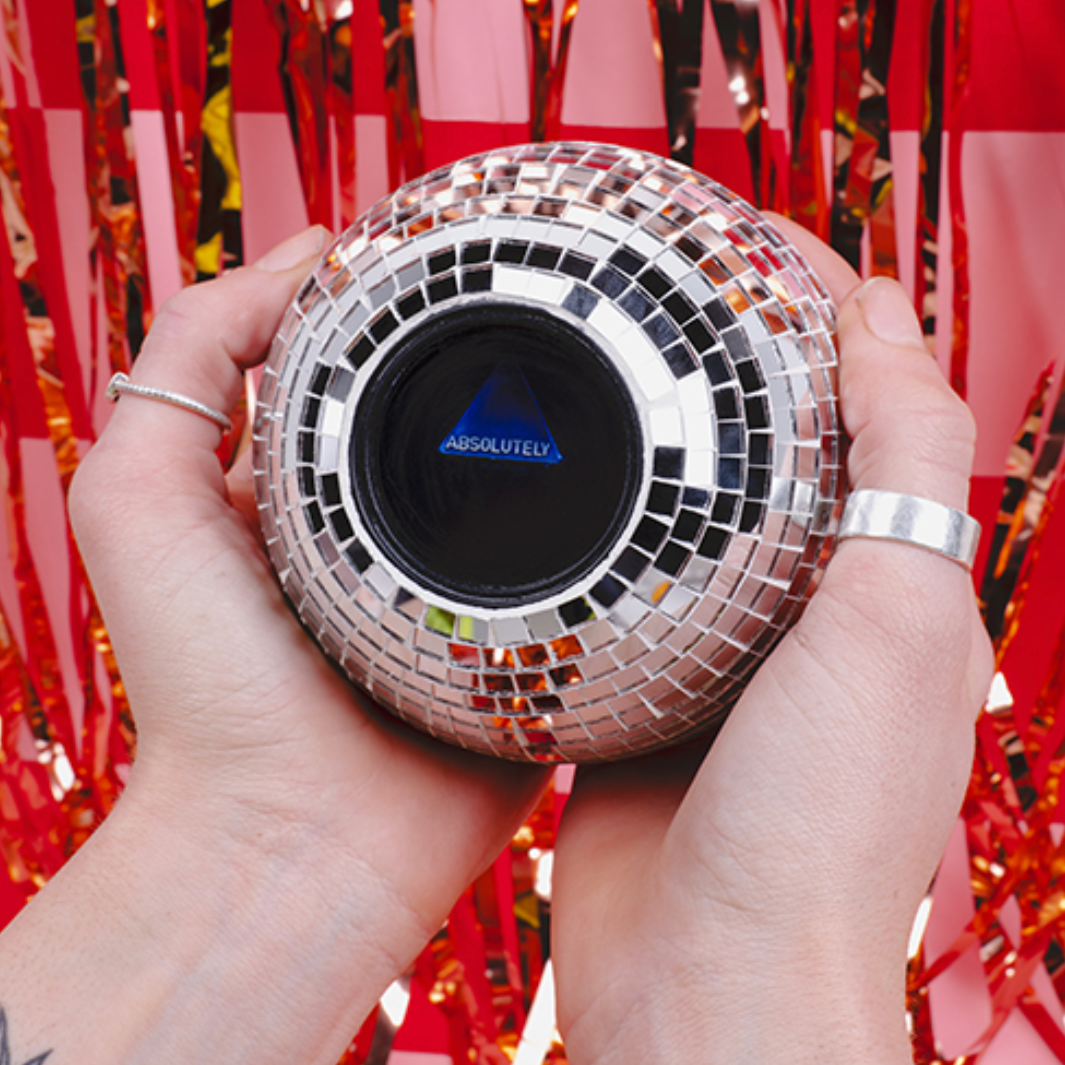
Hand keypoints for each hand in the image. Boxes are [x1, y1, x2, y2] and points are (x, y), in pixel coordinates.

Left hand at [0, 229, 546, 1063]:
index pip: (366, 370)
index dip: (407, 309)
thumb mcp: (141, 495)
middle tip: (571, 304)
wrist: (293, 845)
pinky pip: (587, 572)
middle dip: (508, 366)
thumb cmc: (206, 683)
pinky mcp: (533, 648)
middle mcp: (386, 537)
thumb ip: (191, 360)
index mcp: (305, 494)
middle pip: (460, 422)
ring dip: (575, 441)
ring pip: (537, 489)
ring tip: (628, 374)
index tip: (462, 254)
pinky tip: (649, 478)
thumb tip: (306, 254)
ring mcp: (466, 592)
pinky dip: (613, 528)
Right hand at [551, 227, 993, 1064]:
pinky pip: (605, 584)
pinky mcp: (628, 693)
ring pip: (681, 513)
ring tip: (588, 362)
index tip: (748, 239)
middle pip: (768, 451)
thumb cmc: (817, 826)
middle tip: (651, 286)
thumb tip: (885, 315)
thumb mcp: (899, 621)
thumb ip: (906, 467)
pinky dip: (582, 528)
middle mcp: (804, 617)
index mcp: (884, 593)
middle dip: (724, 359)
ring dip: (646, 438)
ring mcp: (712, 655)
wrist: (706, 978)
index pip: (863, 411)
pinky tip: (538, 487)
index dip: (817, 315)